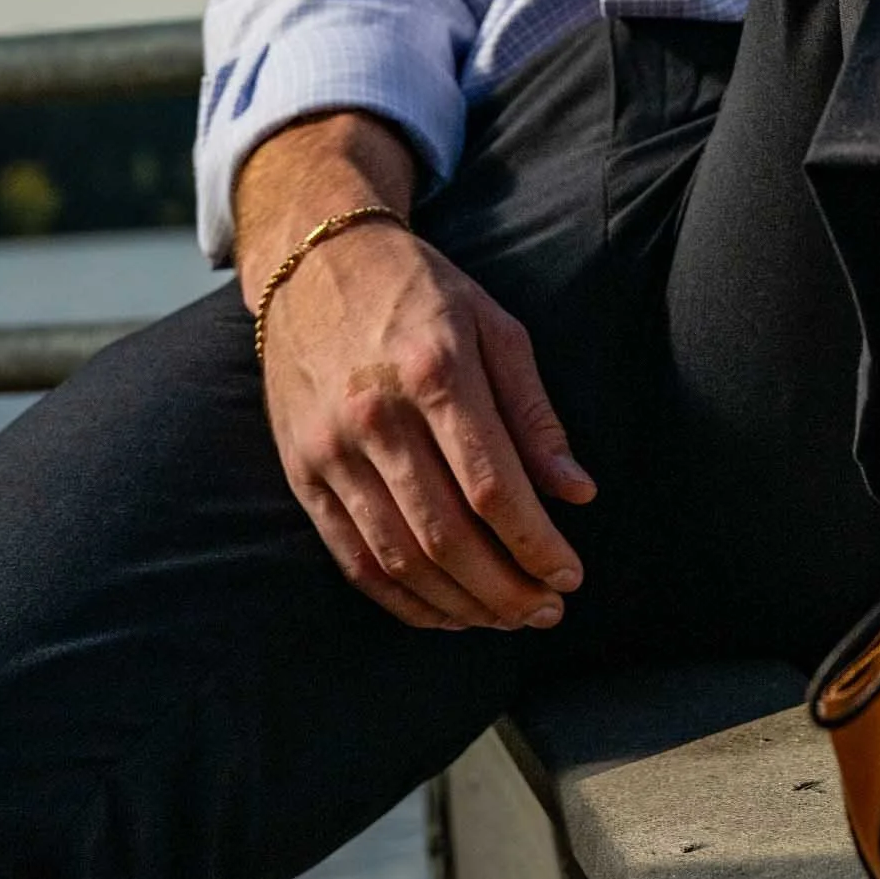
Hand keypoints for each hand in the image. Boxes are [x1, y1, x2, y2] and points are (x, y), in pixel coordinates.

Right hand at [260, 217, 596, 632]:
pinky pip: (351, 556)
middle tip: (546, 612)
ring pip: (399, 558)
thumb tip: (578, 492)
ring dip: (460, 604)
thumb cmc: (419, 290)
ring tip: (505, 619)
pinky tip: (445, 612)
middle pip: (446, 536)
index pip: (492, 487)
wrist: (315, 259)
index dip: (536, 544)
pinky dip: (401, 598)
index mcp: (433, 372)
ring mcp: (329, 449)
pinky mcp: (301, 471)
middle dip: (505, 590)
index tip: (570, 575)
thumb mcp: (495, 326)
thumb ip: (535, 413)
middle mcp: (374, 416)